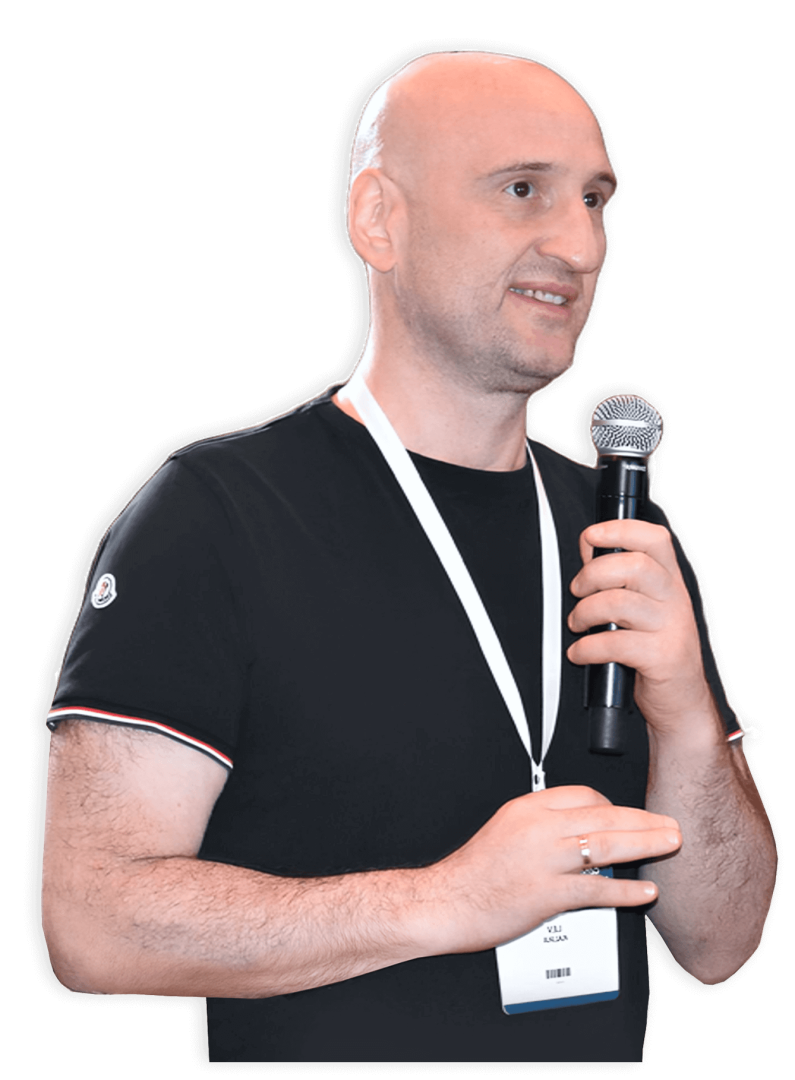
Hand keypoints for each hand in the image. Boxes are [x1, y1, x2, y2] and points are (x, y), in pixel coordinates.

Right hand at [424, 786, 679, 955]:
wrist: (446, 900)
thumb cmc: (474, 872)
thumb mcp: (505, 830)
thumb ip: (540, 827)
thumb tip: (574, 832)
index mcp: (528, 809)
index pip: (583, 795)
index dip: (613, 806)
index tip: (628, 817)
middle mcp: (539, 829)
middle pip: (603, 816)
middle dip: (643, 821)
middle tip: (670, 824)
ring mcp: (544, 861)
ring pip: (606, 845)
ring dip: (644, 844)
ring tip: (668, 845)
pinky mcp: (547, 894)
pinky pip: (596, 889)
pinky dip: (625, 891)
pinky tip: (644, 893)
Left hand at [566, 519, 712, 735]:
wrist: (681, 701)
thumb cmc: (656, 650)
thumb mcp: (644, 607)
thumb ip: (621, 579)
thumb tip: (590, 549)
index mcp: (669, 581)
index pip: (654, 539)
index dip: (620, 530)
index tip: (591, 537)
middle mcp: (675, 599)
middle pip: (633, 566)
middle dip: (593, 574)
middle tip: (578, 591)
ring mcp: (672, 628)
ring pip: (620, 603)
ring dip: (585, 612)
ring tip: (577, 624)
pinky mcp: (663, 657)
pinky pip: (615, 643)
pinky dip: (587, 648)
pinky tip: (581, 653)